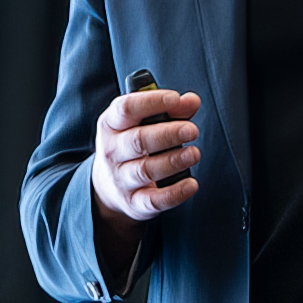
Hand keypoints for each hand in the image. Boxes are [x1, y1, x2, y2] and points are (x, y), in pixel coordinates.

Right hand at [90, 87, 200, 266]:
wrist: (108, 186)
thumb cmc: (132, 144)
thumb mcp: (141, 122)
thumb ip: (171, 109)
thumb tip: (192, 101)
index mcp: (111, 124)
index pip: (126, 108)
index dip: (152, 102)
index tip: (175, 99)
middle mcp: (112, 151)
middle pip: (138, 141)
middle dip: (168, 134)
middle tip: (192, 130)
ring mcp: (121, 179)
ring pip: (146, 170)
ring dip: (173, 161)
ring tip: (194, 153)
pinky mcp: (133, 203)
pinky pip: (153, 200)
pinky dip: (174, 193)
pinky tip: (192, 184)